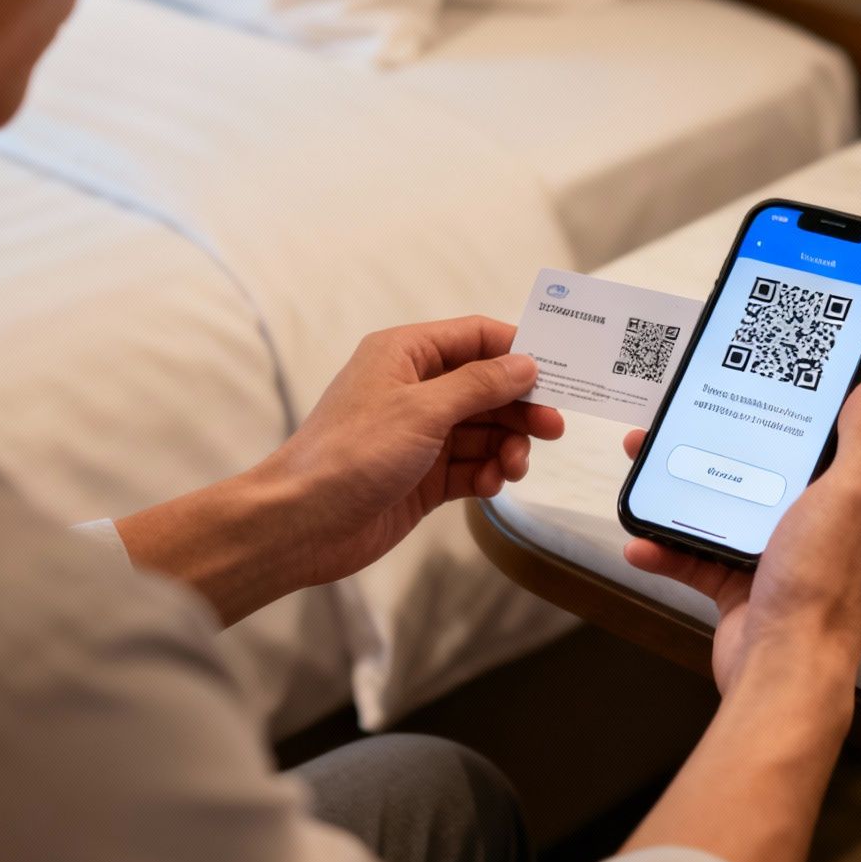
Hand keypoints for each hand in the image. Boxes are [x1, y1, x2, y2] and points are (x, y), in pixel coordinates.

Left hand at [253, 316, 562, 586]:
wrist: (302, 524)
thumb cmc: (348, 455)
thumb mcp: (421, 410)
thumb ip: (479, 385)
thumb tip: (524, 364)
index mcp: (404, 355)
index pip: (474, 337)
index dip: (517, 350)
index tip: (557, 370)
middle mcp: (413, 389)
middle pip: (486, 386)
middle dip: (520, 406)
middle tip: (553, 427)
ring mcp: (418, 435)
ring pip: (483, 430)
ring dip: (507, 446)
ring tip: (515, 466)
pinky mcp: (422, 477)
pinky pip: (470, 466)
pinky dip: (487, 473)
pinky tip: (491, 484)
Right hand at [620, 379, 860, 695]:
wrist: (782, 672)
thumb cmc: (824, 584)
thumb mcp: (852, 495)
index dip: (837, 404)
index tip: (797, 377)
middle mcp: (838, 528)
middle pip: (789, 467)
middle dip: (742, 440)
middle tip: (702, 411)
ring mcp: (792, 558)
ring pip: (737, 507)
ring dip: (691, 489)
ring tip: (649, 463)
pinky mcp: (749, 587)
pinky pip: (705, 557)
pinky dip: (671, 548)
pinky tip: (641, 538)